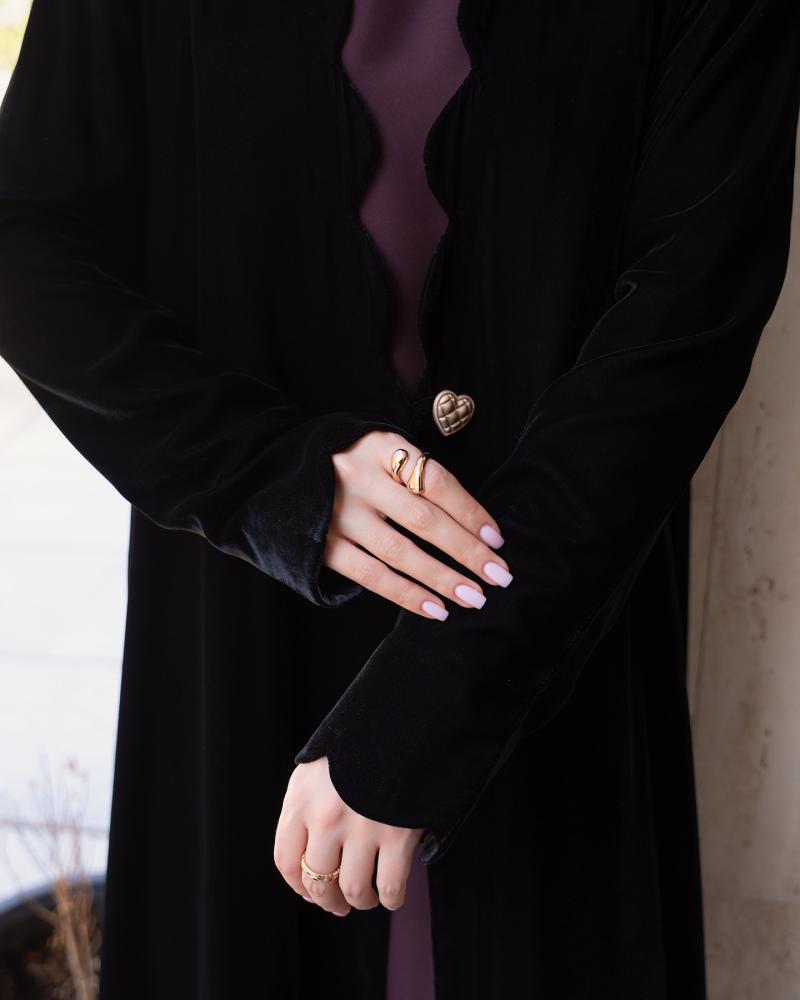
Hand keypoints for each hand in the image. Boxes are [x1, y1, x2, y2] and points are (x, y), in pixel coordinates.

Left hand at [273, 756, 423, 914]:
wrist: (406, 718)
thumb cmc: (363, 742)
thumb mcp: (322, 766)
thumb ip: (310, 805)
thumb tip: (311, 860)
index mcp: (302, 797)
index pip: (286, 860)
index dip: (298, 885)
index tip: (310, 892)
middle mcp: (326, 816)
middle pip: (319, 881)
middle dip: (329, 900)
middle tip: (339, 903)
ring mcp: (362, 827)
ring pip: (354, 890)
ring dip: (360, 901)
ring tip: (367, 898)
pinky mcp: (398, 834)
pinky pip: (389, 887)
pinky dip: (390, 899)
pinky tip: (391, 895)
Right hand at [323, 429, 512, 619]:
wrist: (281, 469)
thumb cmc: (353, 462)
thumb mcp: (382, 450)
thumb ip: (417, 475)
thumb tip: (474, 526)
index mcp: (381, 447)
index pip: (436, 481)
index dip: (470, 512)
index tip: (497, 539)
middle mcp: (359, 478)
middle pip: (423, 519)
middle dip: (466, 551)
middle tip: (499, 575)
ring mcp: (337, 513)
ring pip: (399, 552)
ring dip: (442, 579)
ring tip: (474, 597)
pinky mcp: (322, 544)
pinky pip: (371, 576)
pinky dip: (407, 595)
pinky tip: (436, 610)